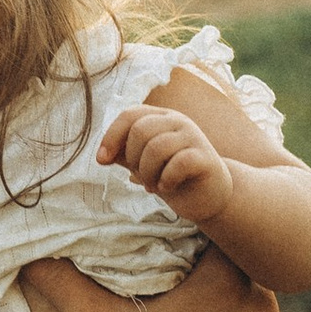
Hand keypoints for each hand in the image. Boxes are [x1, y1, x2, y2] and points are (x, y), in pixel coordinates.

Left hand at [98, 101, 232, 224]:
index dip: (111, 137)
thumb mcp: (142, 164)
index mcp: (161, 118)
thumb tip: (102, 156)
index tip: (102, 161)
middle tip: (141, 177)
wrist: (208, 196)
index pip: (130, 115)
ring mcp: (194, 137)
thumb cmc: (172, 177)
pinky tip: (167, 187)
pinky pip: (179, 163)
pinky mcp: (205, 157)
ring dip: (148, 172)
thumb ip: (124, 154)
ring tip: (153, 185)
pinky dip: (166, 179)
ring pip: (157, 147)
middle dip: (133, 159)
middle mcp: (178, 121)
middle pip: (140, 130)